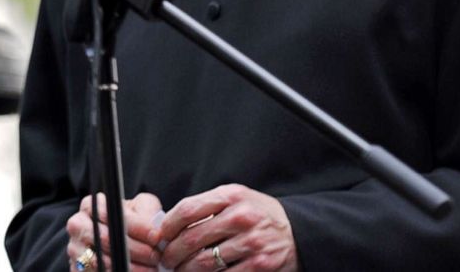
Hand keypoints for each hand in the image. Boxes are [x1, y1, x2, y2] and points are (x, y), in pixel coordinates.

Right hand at [65, 191, 163, 270]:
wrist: (113, 242)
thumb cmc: (129, 223)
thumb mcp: (138, 209)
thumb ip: (146, 210)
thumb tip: (154, 228)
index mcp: (90, 205)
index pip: (111, 214)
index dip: (136, 226)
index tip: (156, 236)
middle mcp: (77, 226)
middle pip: (106, 239)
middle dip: (136, 249)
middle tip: (156, 256)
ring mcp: (75, 249)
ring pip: (103, 261)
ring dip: (130, 267)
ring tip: (151, 269)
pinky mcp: (77, 269)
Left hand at [153, 184, 297, 271]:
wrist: (298, 231)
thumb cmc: (258, 214)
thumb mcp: (236, 198)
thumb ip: (208, 206)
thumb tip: (170, 224)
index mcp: (231, 196)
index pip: (188, 209)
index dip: (168, 226)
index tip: (161, 236)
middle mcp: (241, 216)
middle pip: (192, 238)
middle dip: (173, 253)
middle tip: (166, 259)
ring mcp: (252, 242)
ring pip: (206, 261)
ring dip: (186, 269)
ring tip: (180, 271)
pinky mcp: (260, 264)